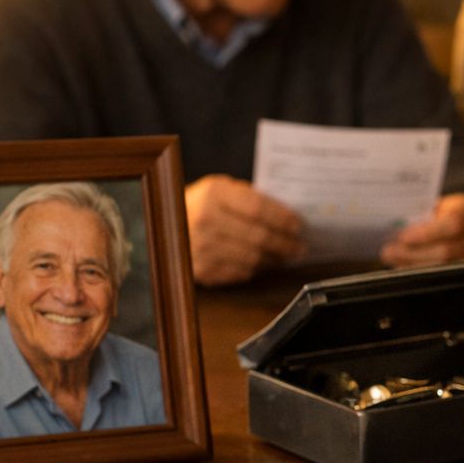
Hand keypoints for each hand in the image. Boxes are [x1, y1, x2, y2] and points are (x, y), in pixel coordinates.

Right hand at [184, 175, 304, 286]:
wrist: (163, 222)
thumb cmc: (203, 203)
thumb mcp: (223, 189)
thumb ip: (251, 199)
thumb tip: (289, 218)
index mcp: (213, 194)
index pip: (258, 209)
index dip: (283, 220)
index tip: (299, 226)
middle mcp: (204, 220)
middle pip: (258, 237)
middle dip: (285, 244)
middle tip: (300, 248)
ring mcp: (200, 247)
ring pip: (251, 258)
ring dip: (274, 260)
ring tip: (286, 257)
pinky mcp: (200, 269)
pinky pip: (238, 273)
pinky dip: (255, 269)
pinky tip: (264, 264)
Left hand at [381, 193, 463, 267]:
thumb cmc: (447, 211)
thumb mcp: (437, 206)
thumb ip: (421, 216)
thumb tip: (395, 231)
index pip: (452, 225)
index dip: (427, 234)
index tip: (402, 238)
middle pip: (446, 252)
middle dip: (413, 254)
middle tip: (388, 252)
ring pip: (443, 267)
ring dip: (413, 265)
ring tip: (393, 259)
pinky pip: (444, 277)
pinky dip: (422, 272)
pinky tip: (406, 267)